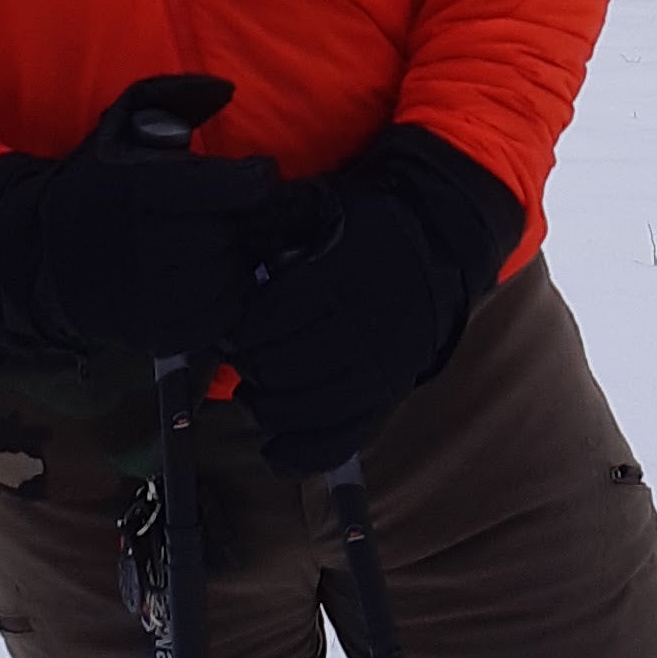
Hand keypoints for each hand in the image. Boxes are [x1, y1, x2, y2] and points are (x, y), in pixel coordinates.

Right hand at [0, 73, 280, 363]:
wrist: (43, 264)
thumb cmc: (94, 188)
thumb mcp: (119, 125)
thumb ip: (173, 95)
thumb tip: (227, 90)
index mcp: (143, 189)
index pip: (240, 187)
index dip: (253, 178)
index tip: (250, 174)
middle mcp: (154, 244)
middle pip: (241, 230)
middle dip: (234, 219)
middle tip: (210, 214)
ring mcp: (161, 296)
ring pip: (237, 272)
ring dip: (230, 257)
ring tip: (196, 245)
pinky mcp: (168, 334)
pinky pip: (226, 312)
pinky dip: (220, 294)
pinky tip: (192, 278)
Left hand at [233, 127, 522, 472]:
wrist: (436, 241)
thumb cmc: (362, 224)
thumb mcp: (316, 205)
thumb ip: (269, 225)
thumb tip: (219, 248)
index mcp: (338, 279)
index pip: (265, 324)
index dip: (238, 333)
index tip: (231, 330)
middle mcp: (362, 327)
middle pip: (280, 368)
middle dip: (250, 367)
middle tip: (243, 357)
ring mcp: (380, 368)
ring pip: (305, 408)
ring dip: (268, 406)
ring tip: (256, 391)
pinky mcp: (390, 394)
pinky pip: (343, 438)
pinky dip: (304, 452)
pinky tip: (274, 452)